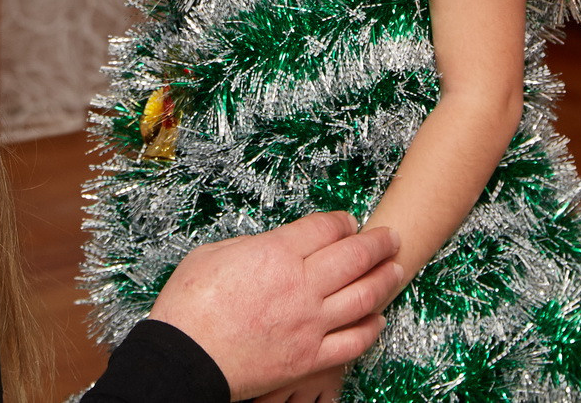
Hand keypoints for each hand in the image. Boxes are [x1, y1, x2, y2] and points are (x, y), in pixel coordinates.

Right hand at [146, 212, 404, 400]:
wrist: (184, 359)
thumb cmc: (189, 305)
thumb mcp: (215, 254)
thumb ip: (253, 246)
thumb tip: (274, 245)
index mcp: (277, 253)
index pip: (326, 228)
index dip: (343, 222)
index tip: (348, 222)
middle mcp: (302, 285)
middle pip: (355, 257)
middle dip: (378, 243)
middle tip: (390, 237)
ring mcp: (311, 324)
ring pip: (364, 296)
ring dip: (385, 279)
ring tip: (396, 269)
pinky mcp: (310, 358)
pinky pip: (353, 341)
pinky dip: (371, 328)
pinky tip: (378, 318)